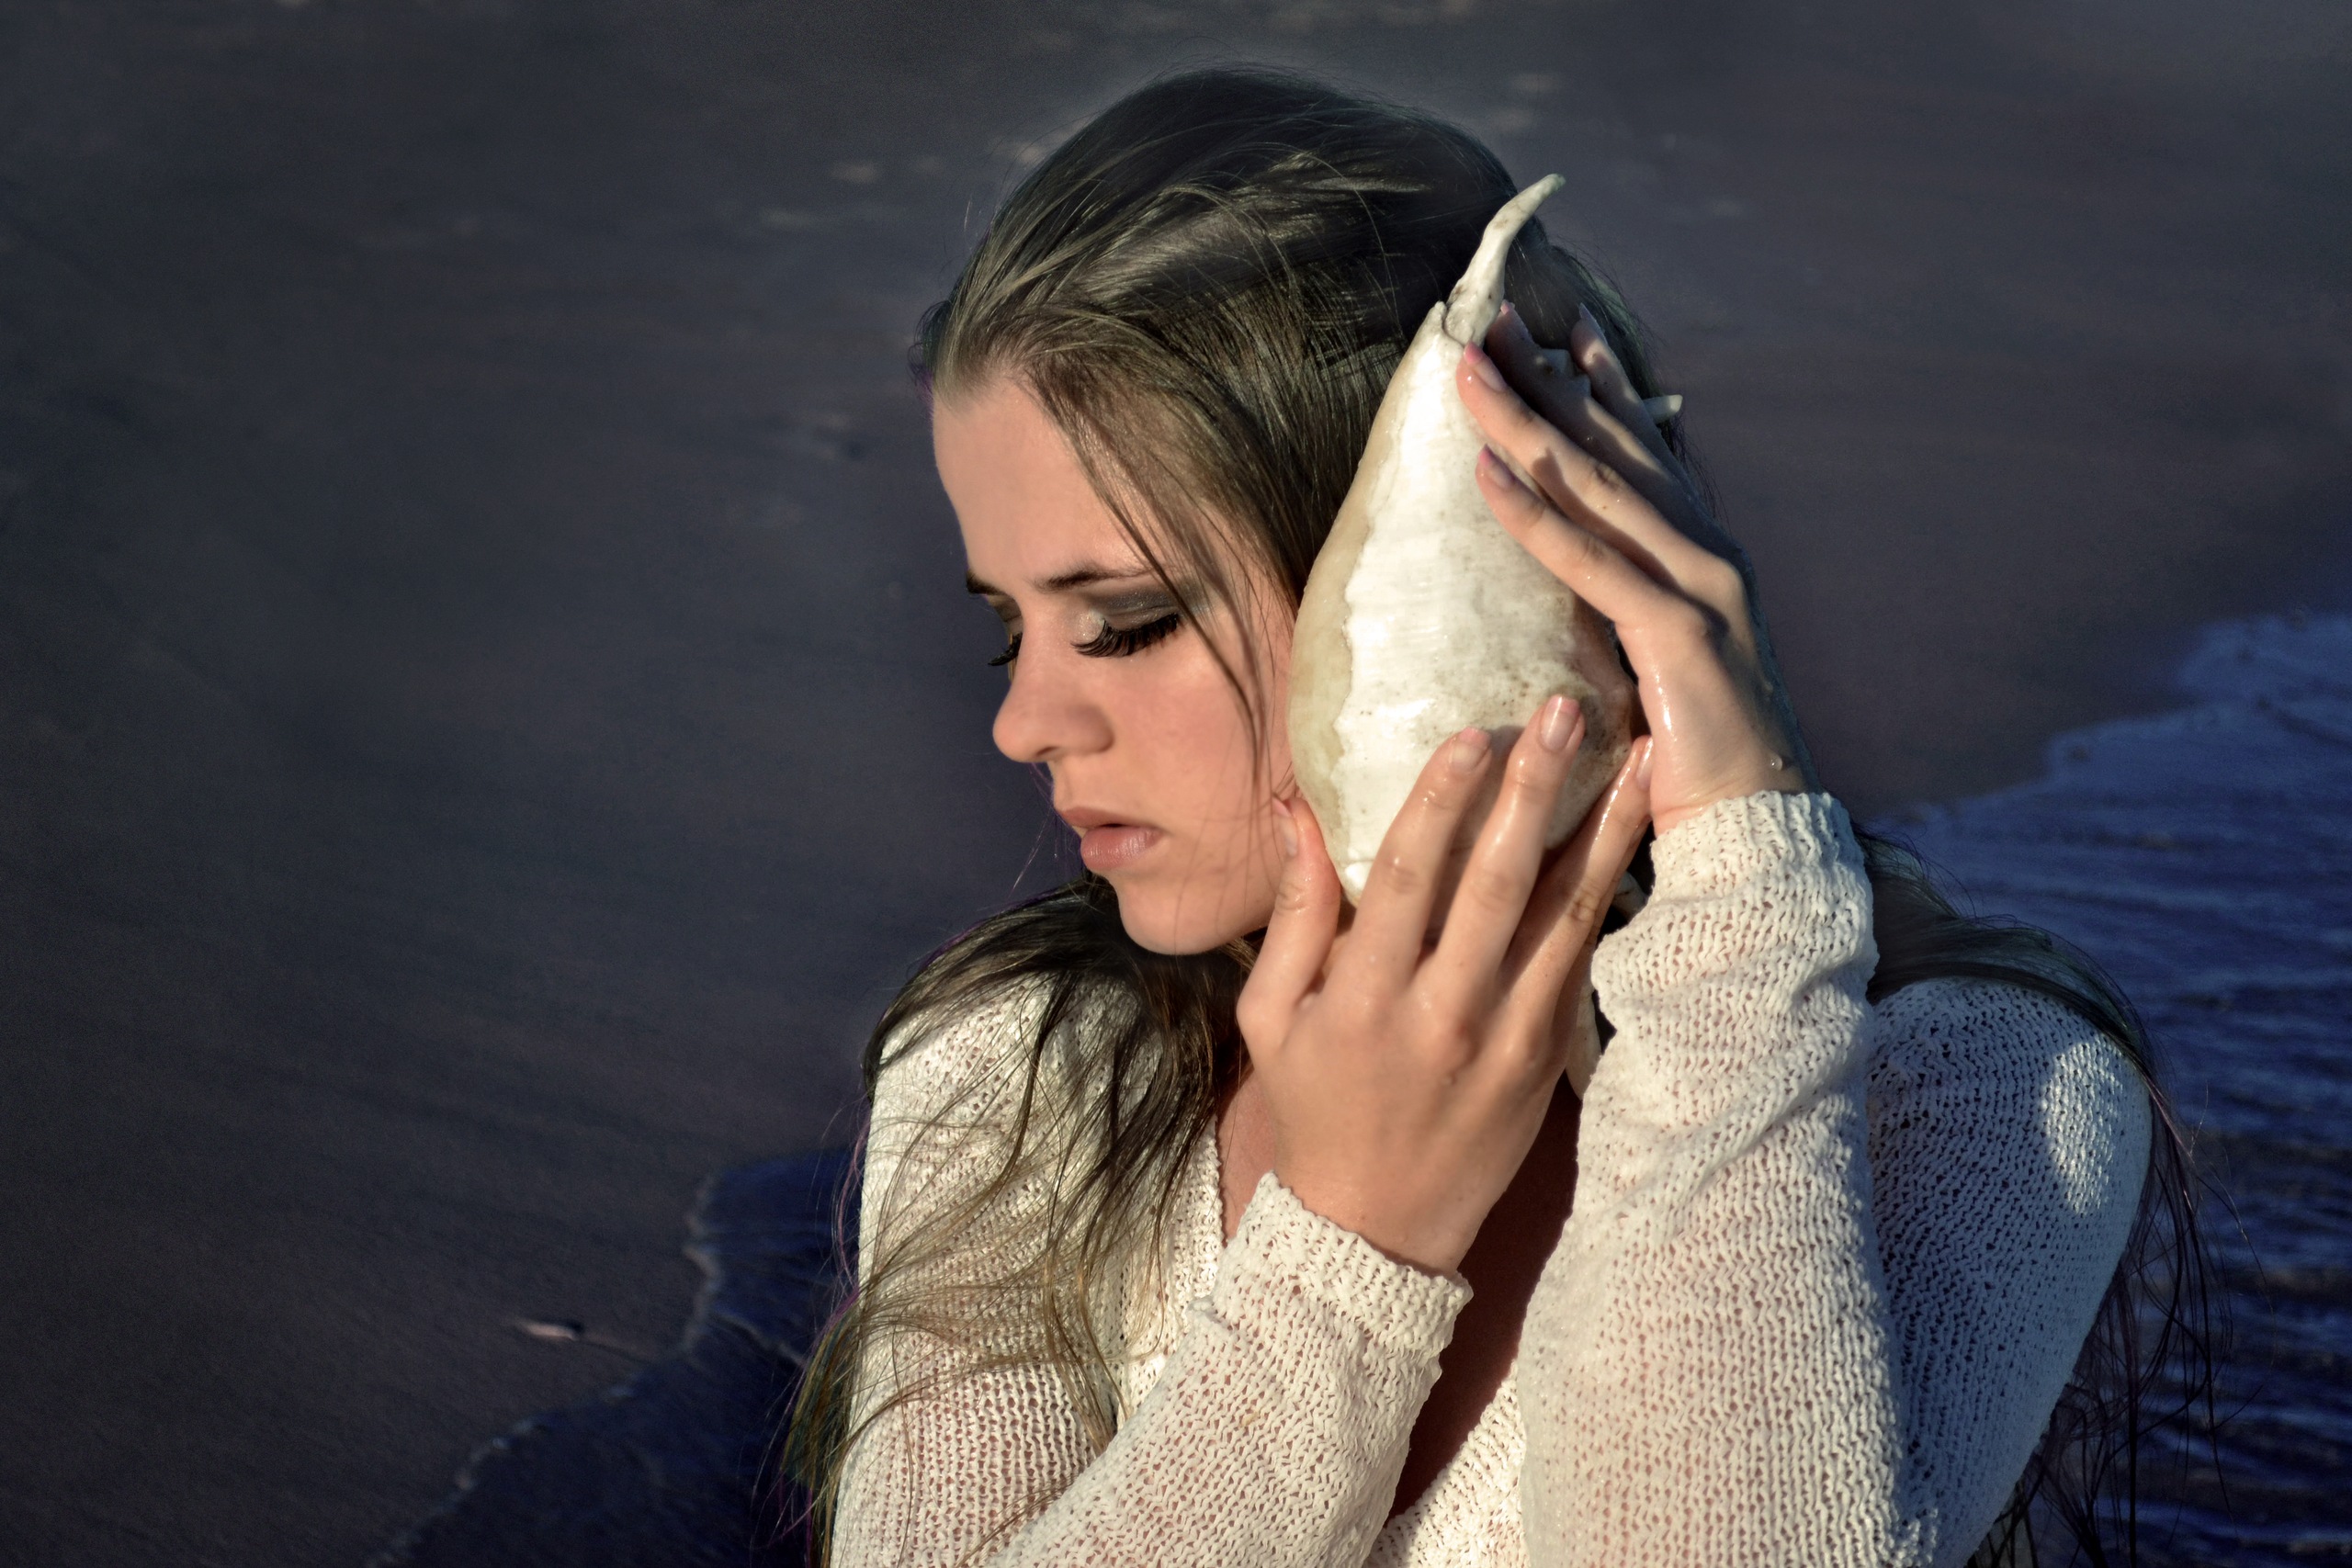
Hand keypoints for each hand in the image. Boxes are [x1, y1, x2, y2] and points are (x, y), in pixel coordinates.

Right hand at [1237, 706, 1652, 1275]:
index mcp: (1363, 998)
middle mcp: (1440, 1013)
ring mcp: (1504, 1038)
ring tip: (1634, 756)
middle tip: (1566, 710)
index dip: (1438, 801)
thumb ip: (1291, 914)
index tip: (1471, 731)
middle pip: (1495, 882)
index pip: (1404, 878)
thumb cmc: (1313, 1110)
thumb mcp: (1270, 1017)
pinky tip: (1630, 834)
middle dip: (1534, 789)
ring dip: (1602, 830)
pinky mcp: (1546, 1056)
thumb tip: (1297, 809)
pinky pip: (1581, 959)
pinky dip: (1609, 891)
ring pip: (1563, 916)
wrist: (1378, 1229)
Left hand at [1457, 304, 1811, 835]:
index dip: (1599, 383)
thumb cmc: (1697, 754)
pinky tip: (1486, 472)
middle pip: (1616, 446)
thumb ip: (1634, 600)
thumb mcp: (1662, 657)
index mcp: (1707, 552)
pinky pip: (1589, 564)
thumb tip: (1587, 568)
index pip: (1647, 448)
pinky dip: (1534, 515)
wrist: (1756, 826)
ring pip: (1596, 487)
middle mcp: (1711, 552)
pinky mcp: (1677, 635)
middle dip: (1549, 377)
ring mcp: (1701, 587)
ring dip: (1524, 423)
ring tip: (1467, 373)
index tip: (1552, 325)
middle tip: (1490, 318)